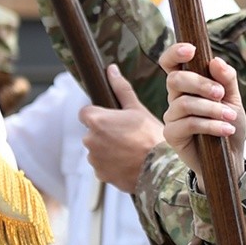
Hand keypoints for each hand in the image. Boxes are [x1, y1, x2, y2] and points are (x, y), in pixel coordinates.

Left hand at [79, 67, 164, 193]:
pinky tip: (128, 162)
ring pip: (97, 150)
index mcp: (96, 120)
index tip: (113, 120)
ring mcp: (94, 159)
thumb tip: (111, 69)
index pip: (85, 113)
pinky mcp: (100, 174)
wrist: (160, 168)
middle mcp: (90, 140)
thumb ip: (120, 88)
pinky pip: (102, 166)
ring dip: (108, 149)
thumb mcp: (137, 108)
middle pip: (92, 132)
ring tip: (129, 150)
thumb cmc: (151, 136)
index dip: (99, 115)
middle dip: (105, 133)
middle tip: (127, 135)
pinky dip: (112, 165)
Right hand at [158, 42, 243, 182]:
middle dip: (201, 84)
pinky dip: (210, 125)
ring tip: (230, 117)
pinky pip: (188, 124)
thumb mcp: (233, 99)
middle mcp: (175, 97)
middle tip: (221, 94)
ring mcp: (171, 116)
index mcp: (187, 84)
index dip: (175, 53)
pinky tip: (226, 130)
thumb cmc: (228, 124)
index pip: (171, 63)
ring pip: (185, 103)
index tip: (191, 50)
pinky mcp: (172, 134)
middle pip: (176, 79)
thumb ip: (227, 79)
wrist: (230, 158)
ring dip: (211, 109)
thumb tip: (216, 60)